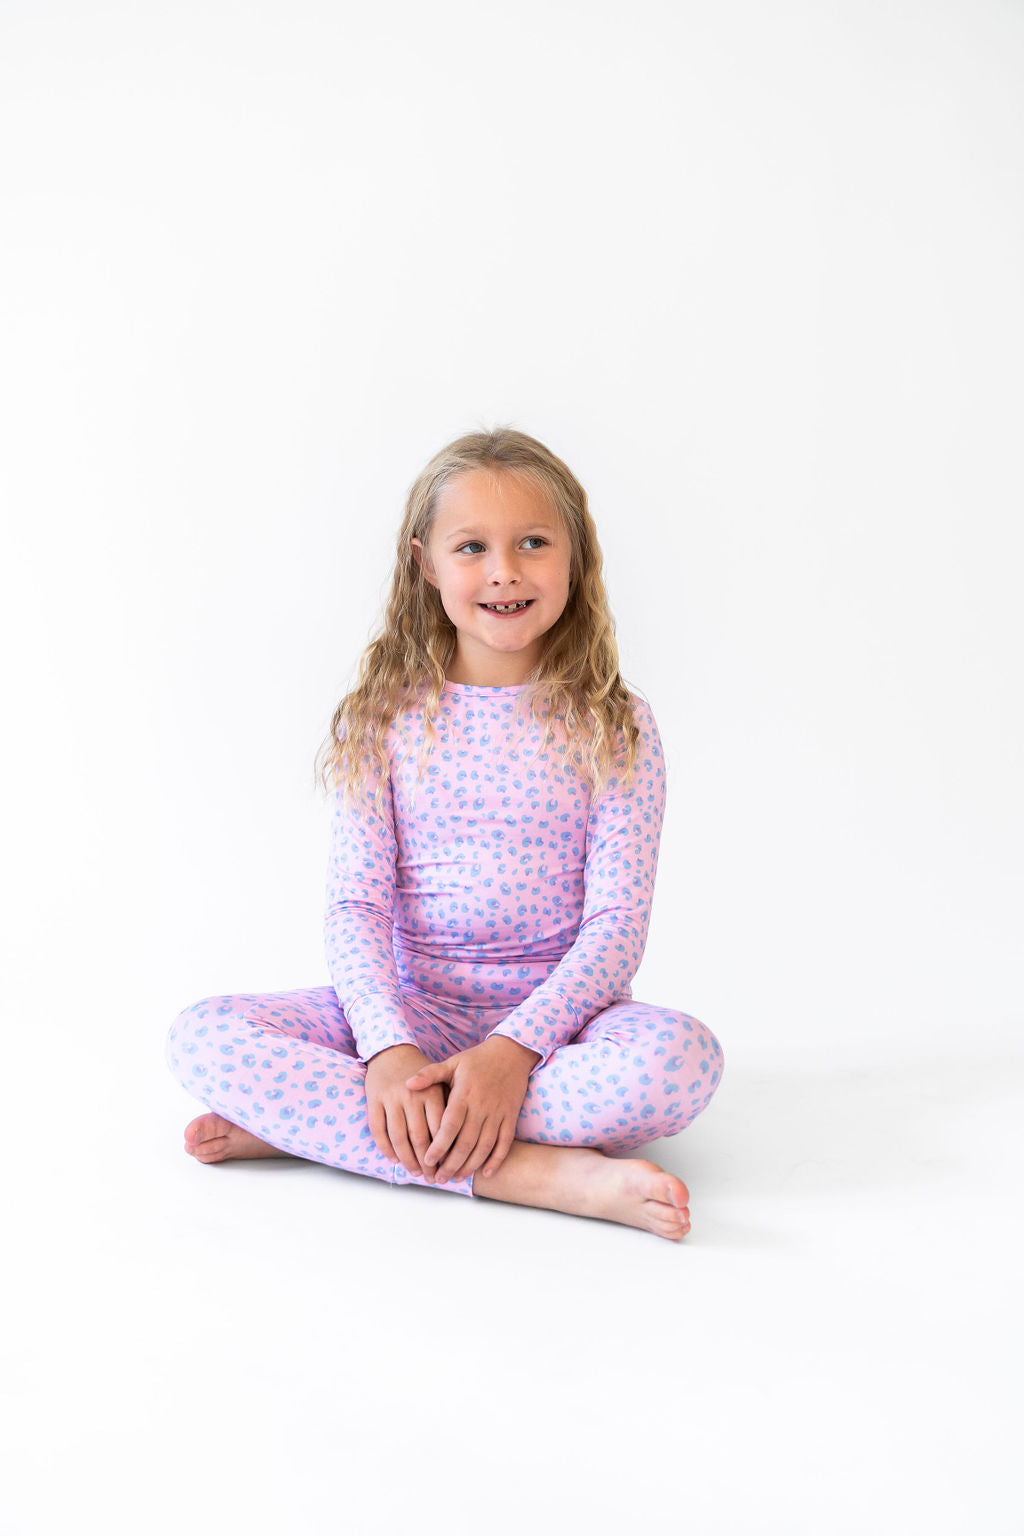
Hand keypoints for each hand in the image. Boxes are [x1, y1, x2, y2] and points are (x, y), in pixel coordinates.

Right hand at [364, 1044, 446, 1179]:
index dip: (443, 1152)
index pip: (440, 1129)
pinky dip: (386, 1148)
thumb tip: (460, 1142)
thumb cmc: (421, 1074)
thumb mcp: (441, 1083)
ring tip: (415, 1172)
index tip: (447, 1167)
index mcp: (432, 1092)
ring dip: (407, 1160)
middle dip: (426, 1162)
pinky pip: (378, 1130)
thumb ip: (449, 1107)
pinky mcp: (374, 1100)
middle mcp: (412, 1096)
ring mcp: (391, 1098)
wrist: (392, 1052)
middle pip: (419, 1138)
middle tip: (432, 1177)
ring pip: (399, 1138)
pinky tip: (393, 1159)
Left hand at [404, 1036, 538, 1184]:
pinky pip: (504, 1143)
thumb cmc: (478, 1059)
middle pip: (466, 1142)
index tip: (428, 1160)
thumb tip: (407, 1084)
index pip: (450, 1126)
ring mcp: (498, 1114)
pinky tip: (486, 1173)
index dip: (439, 1145)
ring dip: (470, 1165)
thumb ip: (430, 1074)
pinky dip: (496, 1160)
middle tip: (439, 1178)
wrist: (512, 1052)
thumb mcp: (453, 1062)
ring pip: (484, 1147)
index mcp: (464, 1094)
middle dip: (451, 1163)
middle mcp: (482, 1107)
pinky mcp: (510, 1117)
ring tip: (457, 1177)